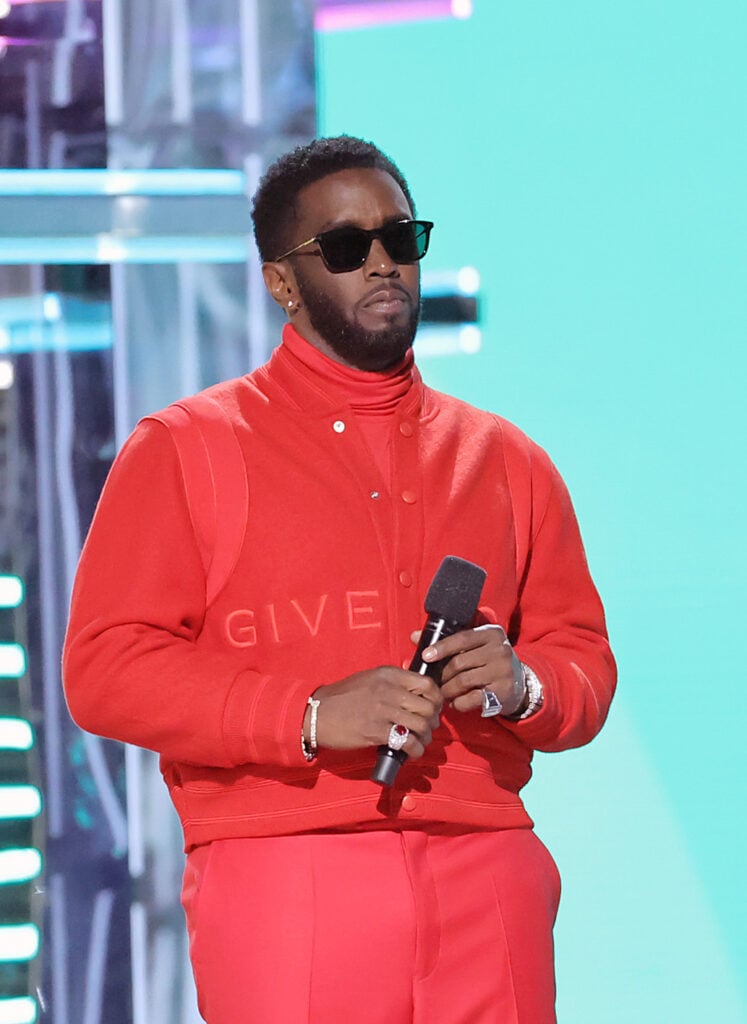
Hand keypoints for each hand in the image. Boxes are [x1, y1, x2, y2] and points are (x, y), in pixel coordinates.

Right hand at [308, 667, 442, 758]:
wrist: (317, 713)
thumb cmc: (342, 697)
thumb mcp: (369, 679)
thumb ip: (392, 682)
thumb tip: (415, 692)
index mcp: (389, 674)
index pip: (427, 684)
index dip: (436, 699)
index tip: (433, 709)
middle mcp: (389, 689)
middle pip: (428, 706)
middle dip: (433, 721)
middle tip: (426, 728)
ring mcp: (383, 710)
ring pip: (421, 725)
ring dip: (425, 737)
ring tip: (419, 742)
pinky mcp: (376, 731)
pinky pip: (408, 742)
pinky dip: (415, 750)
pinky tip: (412, 753)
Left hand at [419, 624, 525, 715]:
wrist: (519, 683)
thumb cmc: (488, 661)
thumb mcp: (474, 646)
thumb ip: (447, 642)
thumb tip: (414, 637)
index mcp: (491, 634)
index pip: (462, 638)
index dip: (441, 647)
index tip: (426, 656)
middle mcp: (499, 650)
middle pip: (459, 662)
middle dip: (442, 674)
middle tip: (433, 681)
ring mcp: (503, 671)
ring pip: (463, 681)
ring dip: (447, 690)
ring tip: (443, 693)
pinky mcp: (502, 692)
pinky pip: (471, 699)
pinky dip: (458, 702)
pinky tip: (455, 702)